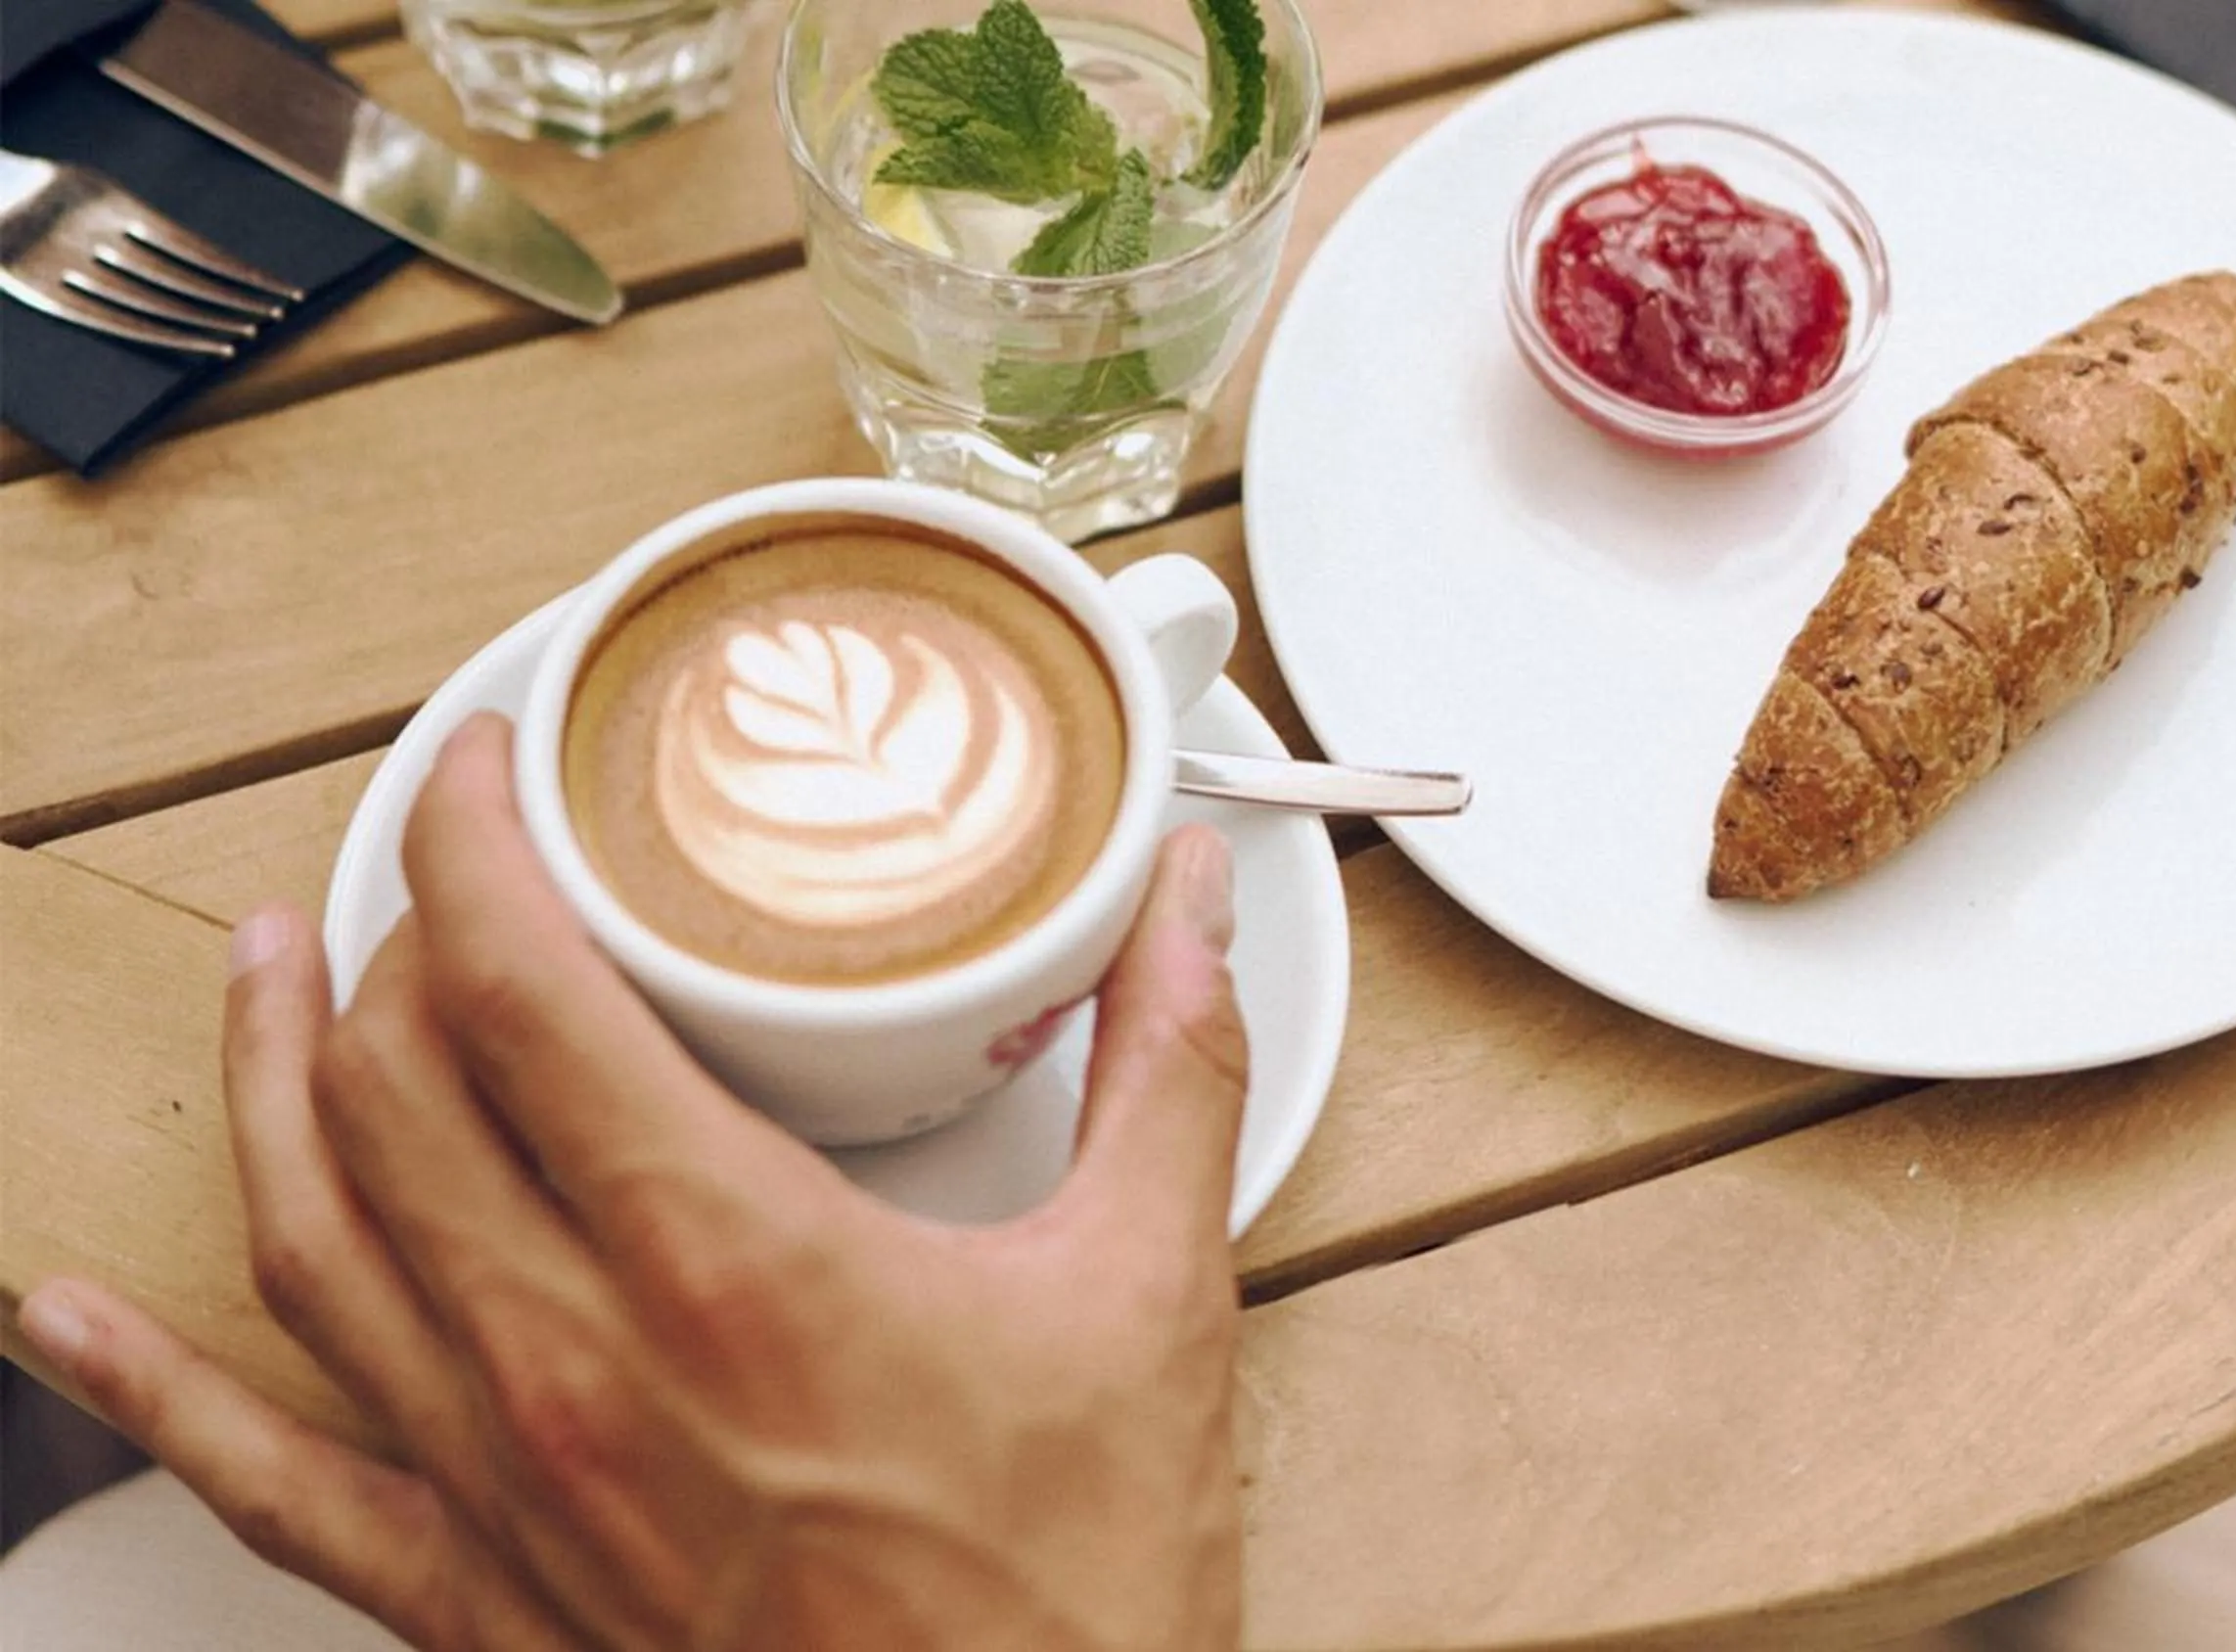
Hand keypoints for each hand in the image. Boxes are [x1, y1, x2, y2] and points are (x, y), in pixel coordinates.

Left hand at [15, 714, 1251, 1651]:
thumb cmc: (1070, 1590)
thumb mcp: (1150, 1297)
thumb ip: (1168, 1069)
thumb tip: (1191, 909)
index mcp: (730, 1261)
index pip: (522, 989)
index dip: (477, 840)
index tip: (490, 767)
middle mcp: (578, 1363)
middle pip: (393, 1089)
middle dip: (397, 939)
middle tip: (447, 874)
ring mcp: (507, 1486)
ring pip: (309, 1238)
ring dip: (265, 1084)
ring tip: (265, 978)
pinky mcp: (480, 1597)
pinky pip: (270, 1481)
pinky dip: (151, 1391)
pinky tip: (73, 1325)